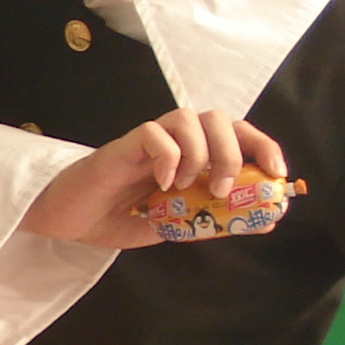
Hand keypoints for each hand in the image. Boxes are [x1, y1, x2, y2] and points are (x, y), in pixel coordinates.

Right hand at [22, 110, 288, 251]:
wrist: (67, 219)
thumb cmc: (116, 217)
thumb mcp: (173, 226)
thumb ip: (210, 219)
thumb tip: (261, 221)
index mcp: (190, 155)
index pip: (236, 132)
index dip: (263, 145)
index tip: (277, 173)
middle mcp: (173, 142)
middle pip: (218, 118)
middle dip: (233, 151)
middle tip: (223, 187)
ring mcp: (147, 142)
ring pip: (188, 118)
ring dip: (202, 152)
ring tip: (191, 186)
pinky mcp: (123, 146)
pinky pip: (153, 134)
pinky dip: (167, 157)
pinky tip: (161, 183)